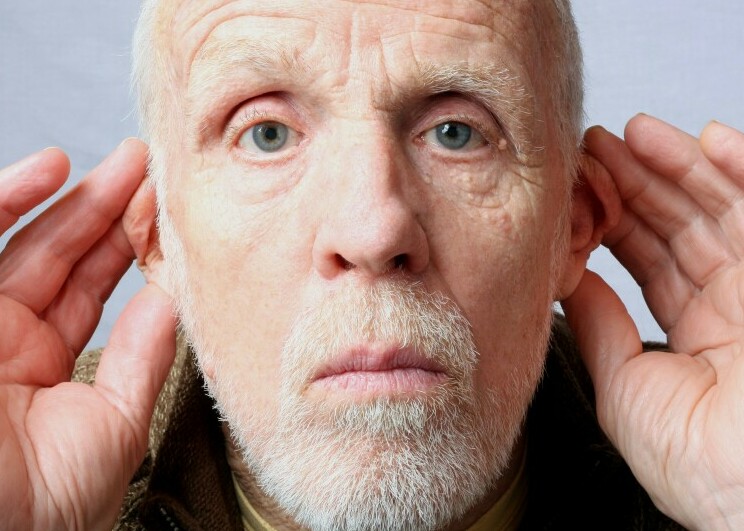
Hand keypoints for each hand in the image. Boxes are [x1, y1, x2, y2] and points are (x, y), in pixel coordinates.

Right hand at [0, 141, 175, 529]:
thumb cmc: (49, 502)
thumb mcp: (117, 420)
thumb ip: (145, 353)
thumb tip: (179, 297)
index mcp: (49, 367)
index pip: (94, 291)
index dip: (131, 250)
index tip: (167, 215)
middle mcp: (10, 338)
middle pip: (65, 256)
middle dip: (111, 211)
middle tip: (153, 172)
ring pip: (29, 241)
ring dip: (76, 197)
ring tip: (126, 163)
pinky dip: (8, 199)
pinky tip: (51, 167)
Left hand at [562, 115, 743, 528]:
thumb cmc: (698, 463)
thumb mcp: (625, 387)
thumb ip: (601, 327)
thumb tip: (568, 282)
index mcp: (693, 334)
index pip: (651, 260)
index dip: (618, 220)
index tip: (584, 188)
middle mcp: (732, 305)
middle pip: (683, 226)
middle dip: (642, 182)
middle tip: (597, 145)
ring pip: (722, 208)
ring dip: (683, 164)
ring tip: (637, 131)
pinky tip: (712, 138)